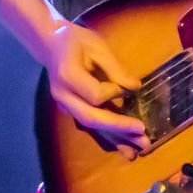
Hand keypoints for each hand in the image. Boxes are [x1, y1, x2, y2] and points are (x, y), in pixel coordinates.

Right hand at [44, 23, 150, 159]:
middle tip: (143, 136)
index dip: (114, 93)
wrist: (50, 45)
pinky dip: (108, 137)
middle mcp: (64, 96)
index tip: (128, 86)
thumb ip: (114, 67)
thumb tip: (135, 87)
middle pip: (91, 118)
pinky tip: (125, 149)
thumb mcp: (96, 45)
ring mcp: (66, 106)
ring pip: (91, 127)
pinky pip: (91, 126)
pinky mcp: (71, 110)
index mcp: (68, 76)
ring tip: (137, 151)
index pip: (95, 95)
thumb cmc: (75, 40)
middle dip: (118, 128)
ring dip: (115, 139)